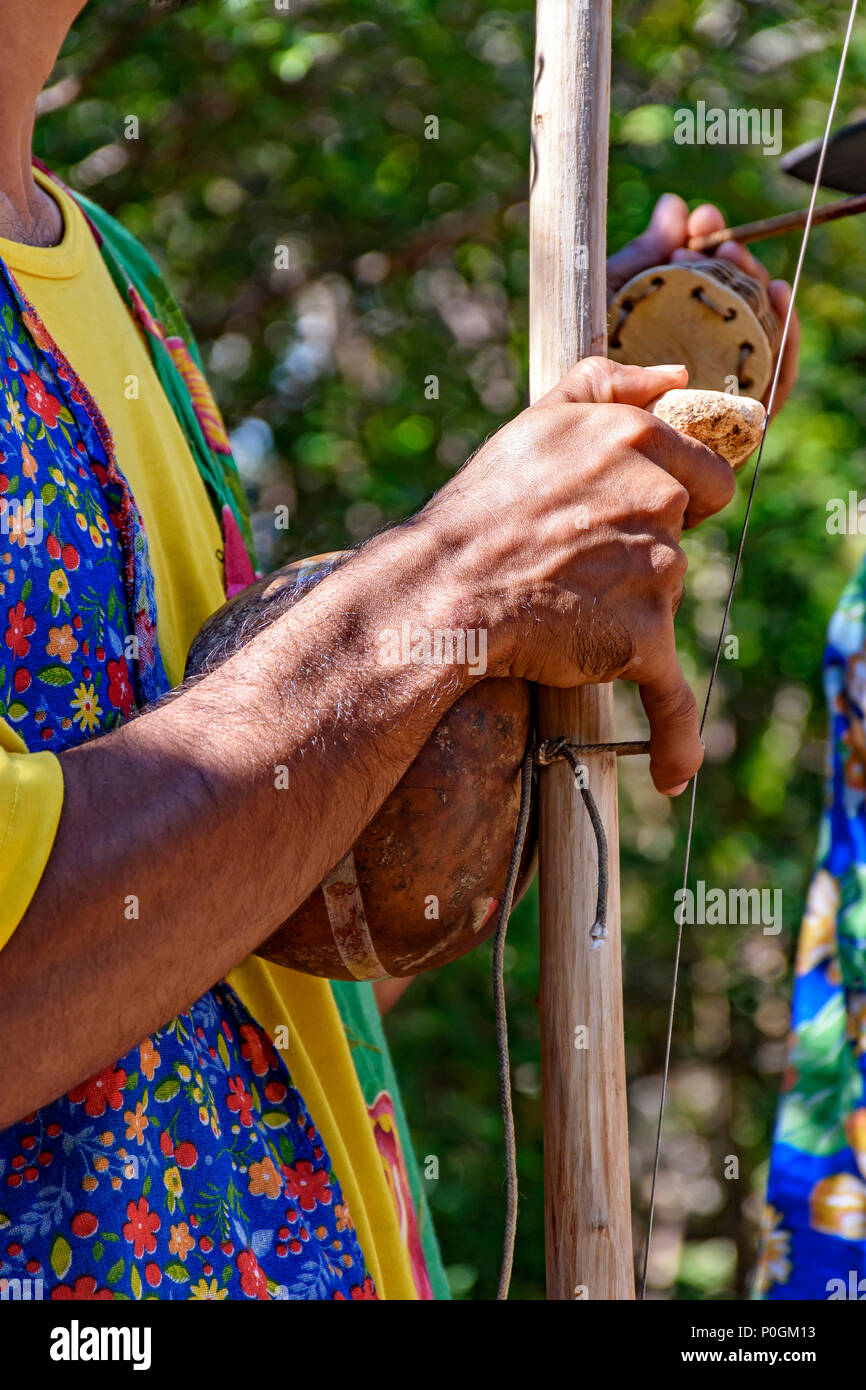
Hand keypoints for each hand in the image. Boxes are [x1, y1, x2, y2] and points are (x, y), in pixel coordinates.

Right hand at [422, 358, 735, 795]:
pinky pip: (673, 698)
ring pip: (666, 603)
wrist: (435, 594)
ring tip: (560, 612)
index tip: (616, 516)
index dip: (669, 499)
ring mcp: (653, 569)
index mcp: (636, 436)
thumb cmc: (478, 513)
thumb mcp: (536, 422)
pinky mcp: (640, 637)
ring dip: (627, 612)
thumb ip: (607, 383)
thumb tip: (675, 375)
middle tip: (579, 560)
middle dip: (645, 551)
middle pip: (685, 538)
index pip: (705, 473)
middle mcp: (655, 496)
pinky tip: (671, 771)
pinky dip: (674, 738)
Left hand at [607, 193, 799, 416]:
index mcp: (675, 338)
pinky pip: (775, 382)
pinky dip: (785, 336)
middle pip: (739, 311)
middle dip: (736, 267)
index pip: (707, 292)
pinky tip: (777, 296)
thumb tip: (676, 205)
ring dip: (759, 290)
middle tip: (718, 243)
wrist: (583, 431)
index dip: (713, 250)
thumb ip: (642, 256)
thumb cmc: (587, 369)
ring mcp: (722, 395)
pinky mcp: (738, 427)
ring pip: (761, 339)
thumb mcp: (613, 301)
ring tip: (734, 259)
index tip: (702, 222)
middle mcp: (702, 365)